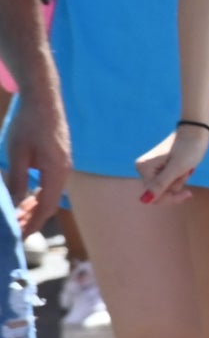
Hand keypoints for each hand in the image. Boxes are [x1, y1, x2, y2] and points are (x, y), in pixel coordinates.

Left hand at [8, 86, 66, 238]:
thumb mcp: (17, 154)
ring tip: (18, 217)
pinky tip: (26, 199)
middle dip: (32, 219)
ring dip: (34, 208)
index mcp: (56, 171)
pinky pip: (50, 185)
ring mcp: (64, 165)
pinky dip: (38, 196)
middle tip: (14, 231)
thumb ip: (18, 180)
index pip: (46, 206)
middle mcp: (64, 171)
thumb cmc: (28, 124)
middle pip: (50, 204)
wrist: (44, 99)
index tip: (19, 237)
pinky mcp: (59, 160)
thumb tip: (16, 206)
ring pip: (50, 195)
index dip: (32, 224)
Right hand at [135, 119, 208, 205]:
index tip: (189, 193)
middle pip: (158, 192)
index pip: (153, 196)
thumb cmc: (189, 148)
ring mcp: (150, 168)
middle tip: (186, 171)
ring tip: (186, 167)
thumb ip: (161, 184)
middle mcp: (143, 168)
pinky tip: (185, 167)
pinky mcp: (159, 167)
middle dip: (176, 185)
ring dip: (179, 180)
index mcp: (143, 168)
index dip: (171, 198)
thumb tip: (144, 201)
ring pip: (166, 187)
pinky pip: (169, 180)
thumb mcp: (177, 168)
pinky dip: (179, 177)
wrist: (196, 132)